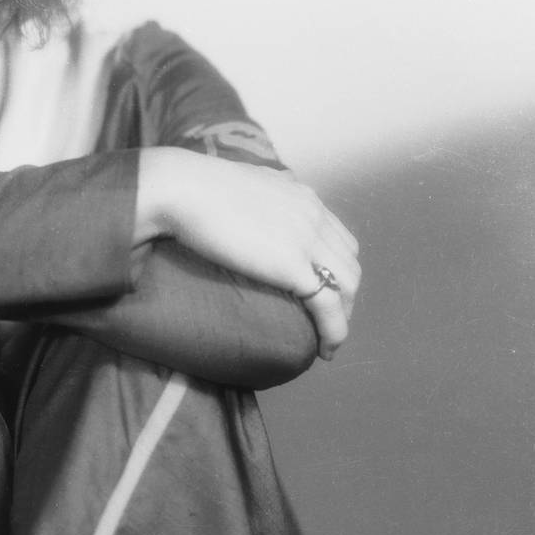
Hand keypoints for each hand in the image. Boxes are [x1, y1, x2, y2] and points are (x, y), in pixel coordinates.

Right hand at [137, 147, 360, 359]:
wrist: (184, 190)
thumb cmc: (195, 188)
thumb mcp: (239, 185)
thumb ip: (255, 199)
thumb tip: (244, 211)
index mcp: (301, 196)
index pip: (337, 236)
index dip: (335, 266)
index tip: (320, 288)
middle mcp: (314, 215)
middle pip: (349, 262)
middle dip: (345, 294)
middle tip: (325, 319)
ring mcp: (308, 240)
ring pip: (348, 284)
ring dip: (343, 316)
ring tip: (326, 340)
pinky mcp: (295, 266)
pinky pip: (329, 305)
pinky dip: (335, 331)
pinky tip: (326, 349)